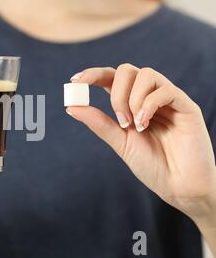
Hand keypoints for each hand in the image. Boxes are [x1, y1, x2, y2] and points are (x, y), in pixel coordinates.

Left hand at [66, 64, 215, 220]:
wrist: (179, 187)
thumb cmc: (152, 165)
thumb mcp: (119, 142)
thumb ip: (98, 123)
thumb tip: (71, 107)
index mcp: (131, 104)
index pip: (111, 78)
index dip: (93, 74)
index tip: (75, 81)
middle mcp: (149, 97)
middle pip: (126, 70)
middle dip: (116, 92)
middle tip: (120, 119)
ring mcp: (168, 99)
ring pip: (145, 74)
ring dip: (133, 98)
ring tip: (136, 124)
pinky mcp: (186, 106)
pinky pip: (166, 90)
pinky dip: (149, 104)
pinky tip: (145, 124)